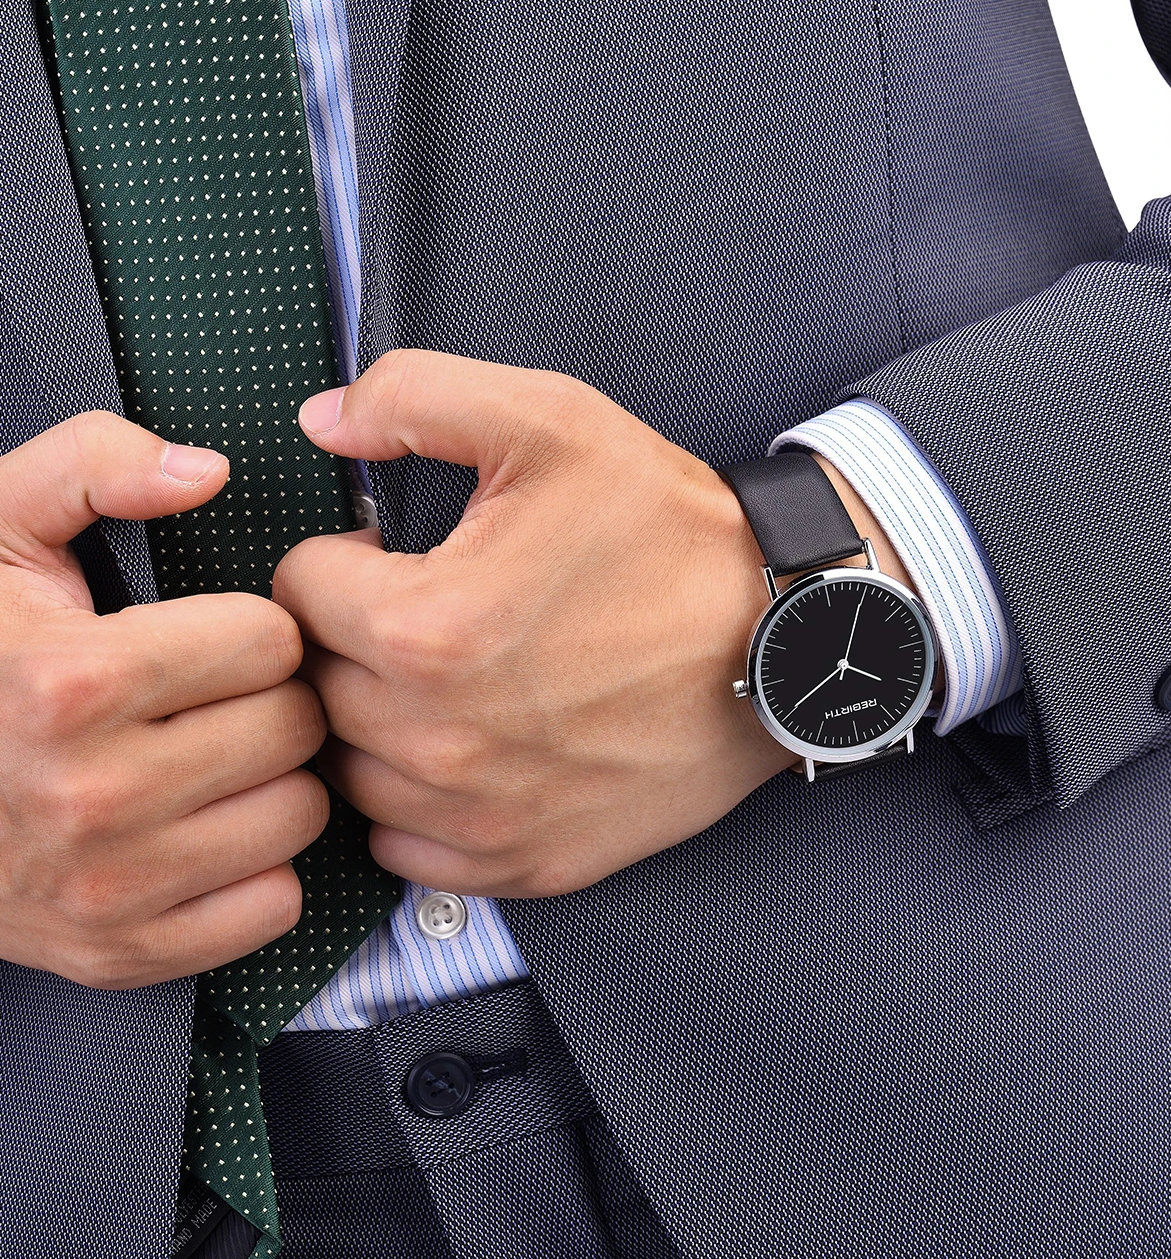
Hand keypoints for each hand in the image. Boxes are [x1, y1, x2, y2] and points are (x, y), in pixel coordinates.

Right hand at [0, 412, 328, 988]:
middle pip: (293, 726)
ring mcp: (109, 885)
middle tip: (214, 701)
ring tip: (208, 762)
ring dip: (271, 782)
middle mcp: (92, 793)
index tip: (216, 639)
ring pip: (301, 814)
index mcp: (69, 681)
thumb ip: (92, 466)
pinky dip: (254, 869)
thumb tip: (206, 472)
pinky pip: (274, 903)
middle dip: (268, 700)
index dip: (252, 628)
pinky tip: (202, 833)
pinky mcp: (124, 950)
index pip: (270, 638)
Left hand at [276, 350, 908, 897]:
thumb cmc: (671, 533)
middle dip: (354, 641)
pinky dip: (420, 805)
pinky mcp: (525, 862)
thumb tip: (319, 422)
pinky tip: (473, 752)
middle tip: (430, 612)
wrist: (785, 637)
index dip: (343, 559)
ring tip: (452, 681)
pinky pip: (406, 849)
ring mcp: (481, 815)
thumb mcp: (551, 420)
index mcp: (424, 628)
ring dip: (379, 725)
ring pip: (352, 774)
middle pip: (317, 690)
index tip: (396, 557)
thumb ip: (411, 396)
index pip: (296, 594)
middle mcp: (438, 741)